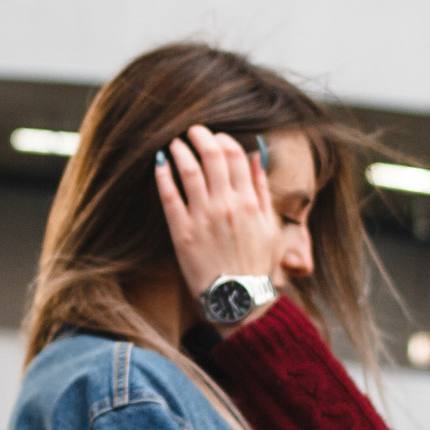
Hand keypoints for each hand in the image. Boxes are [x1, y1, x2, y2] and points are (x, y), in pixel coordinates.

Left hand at [155, 125, 279, 327]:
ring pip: (189, 171)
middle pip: (211, 157)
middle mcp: (226, 206)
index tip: (217, 138)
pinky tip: (160, 163)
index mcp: (250, 202)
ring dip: (181, 151)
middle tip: (193, 130)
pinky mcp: (182, 232)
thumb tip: (255, 156)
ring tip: (175, 143)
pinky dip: (163, 175)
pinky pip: (169, 196)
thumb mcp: (269, 226)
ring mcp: (203, 218)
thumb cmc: (254, 264)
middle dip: (201, 137)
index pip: (235, 156)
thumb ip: (262, 189)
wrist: (237, 298)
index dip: (224, 141)